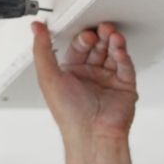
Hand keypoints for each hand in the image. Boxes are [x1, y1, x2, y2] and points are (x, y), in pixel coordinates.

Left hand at [32, 21, 137, 142]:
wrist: (92, 134)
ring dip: (114, 43)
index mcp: (71, 73)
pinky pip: (126, 66)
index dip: (83, 37)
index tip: (86, 33)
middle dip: (101, 36)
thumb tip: (36, 29)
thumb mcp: (48, 77)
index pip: (79, 46)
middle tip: (103, 29)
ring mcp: (108, 80)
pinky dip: (124, 57)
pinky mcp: (125, 86)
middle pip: (98, 47)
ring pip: (113, 53)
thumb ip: (42, 50)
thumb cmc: (69, 114)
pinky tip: (120, 52)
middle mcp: (90, 75)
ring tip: (114, 36)